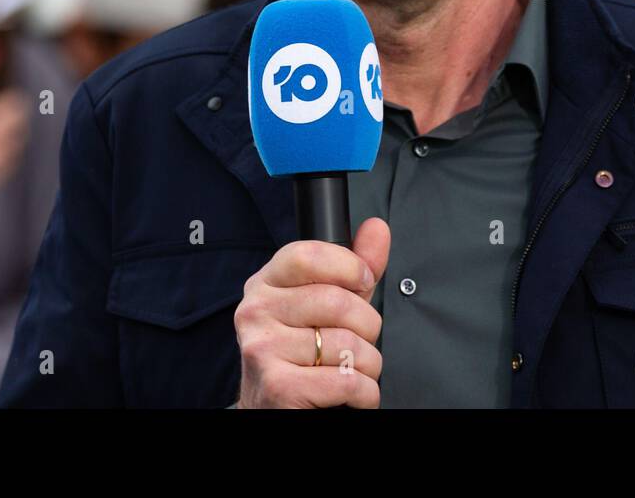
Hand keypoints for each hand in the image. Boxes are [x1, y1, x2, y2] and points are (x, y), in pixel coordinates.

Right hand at [234, 218, 390, 407]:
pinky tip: (353, 392)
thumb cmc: (303, 353)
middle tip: (358, 340)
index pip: (308, 255)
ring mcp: (262, 348)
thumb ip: (354, 266)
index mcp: (267, 283)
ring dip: (368, 364)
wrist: (271, 406)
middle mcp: (256, 311)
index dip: (348, 267)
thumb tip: (377, 228)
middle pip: (338, 302)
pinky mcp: (277, 386)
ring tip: (352, 369)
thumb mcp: (328, 302)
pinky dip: (364, 392)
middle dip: (367, 327)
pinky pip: (345, 381)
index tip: (363, 281)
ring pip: (347, 345)